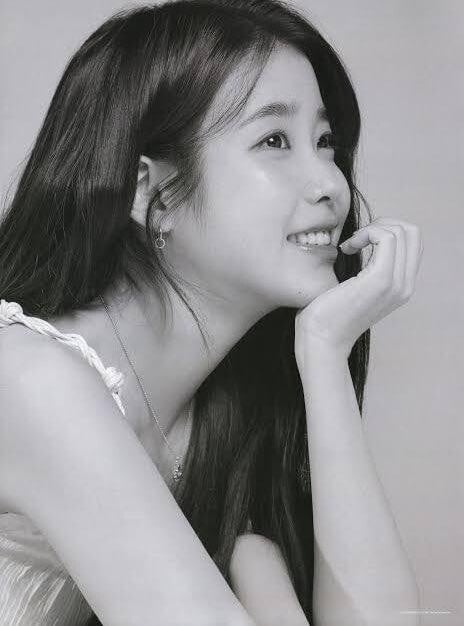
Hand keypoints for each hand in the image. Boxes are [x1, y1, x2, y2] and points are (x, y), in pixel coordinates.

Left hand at [294, 217, 423, 366]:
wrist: (320, 340)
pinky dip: (366, 233)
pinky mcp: (381, 280)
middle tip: (357, 239)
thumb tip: (356, 243)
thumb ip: (366, 270)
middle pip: (412, 232)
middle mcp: (405, 286)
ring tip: (350, 244)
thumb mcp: (354, 288)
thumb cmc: (327, 315)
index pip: (411, 242)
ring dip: (372, 228)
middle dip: (382, 224)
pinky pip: (386, 238)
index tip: (359, 242)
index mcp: (401, 287)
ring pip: (401, 232)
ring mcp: (396, 283)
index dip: (386, 230)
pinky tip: (346, 248)